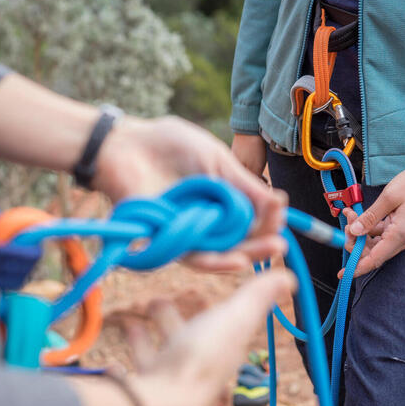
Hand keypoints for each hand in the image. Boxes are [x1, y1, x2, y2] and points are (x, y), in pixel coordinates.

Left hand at [93, 116, 287, 271]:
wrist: (125, 144)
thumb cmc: (168, 147)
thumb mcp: (216, 161)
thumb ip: (244, 184)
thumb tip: (279, 202)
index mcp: (221, 203)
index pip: (251, 219)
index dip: (267, 219)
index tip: (279, 209)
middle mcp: (207, 223)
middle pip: (238, 243)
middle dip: (261, 245)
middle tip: (278, 245)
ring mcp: (187, 233)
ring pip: (219, 254)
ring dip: (244, 256)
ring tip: (268, 252)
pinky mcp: (166, 242)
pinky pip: (192, 257)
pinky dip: (215, 261)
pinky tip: (236, 260)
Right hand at [119, 268, 294, 405]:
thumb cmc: (202, 358)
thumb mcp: (235, 317)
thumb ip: (257, 295)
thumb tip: (290, 275)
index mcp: (221, 349)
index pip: (220, 326)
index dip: (214, 309)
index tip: (200, 292)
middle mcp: (196, 366)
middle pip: (184, 338)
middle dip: (171, 320)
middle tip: (156, 301)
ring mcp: (167, 380)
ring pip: (157, 353)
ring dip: (146, 337)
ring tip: (133, 317)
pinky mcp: (142, 389)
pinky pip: (133, 371)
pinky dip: (126, 362)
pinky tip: (113, 363)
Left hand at [340, 160, 404, 277]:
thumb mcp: (388, 197)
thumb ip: (370, 217)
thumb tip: (355, 232)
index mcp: (400, 234)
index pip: (375, 259)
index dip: (358, 267)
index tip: (343, 274)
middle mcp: (402, 239)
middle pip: (372, 252)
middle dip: (355, 242)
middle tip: (347, 224)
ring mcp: (402, 235)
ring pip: (374, 243)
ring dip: (359, 233)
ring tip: (351, 214)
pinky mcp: (400, 229)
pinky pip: (379, 234)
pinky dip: (367, 227)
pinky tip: (358, 215)